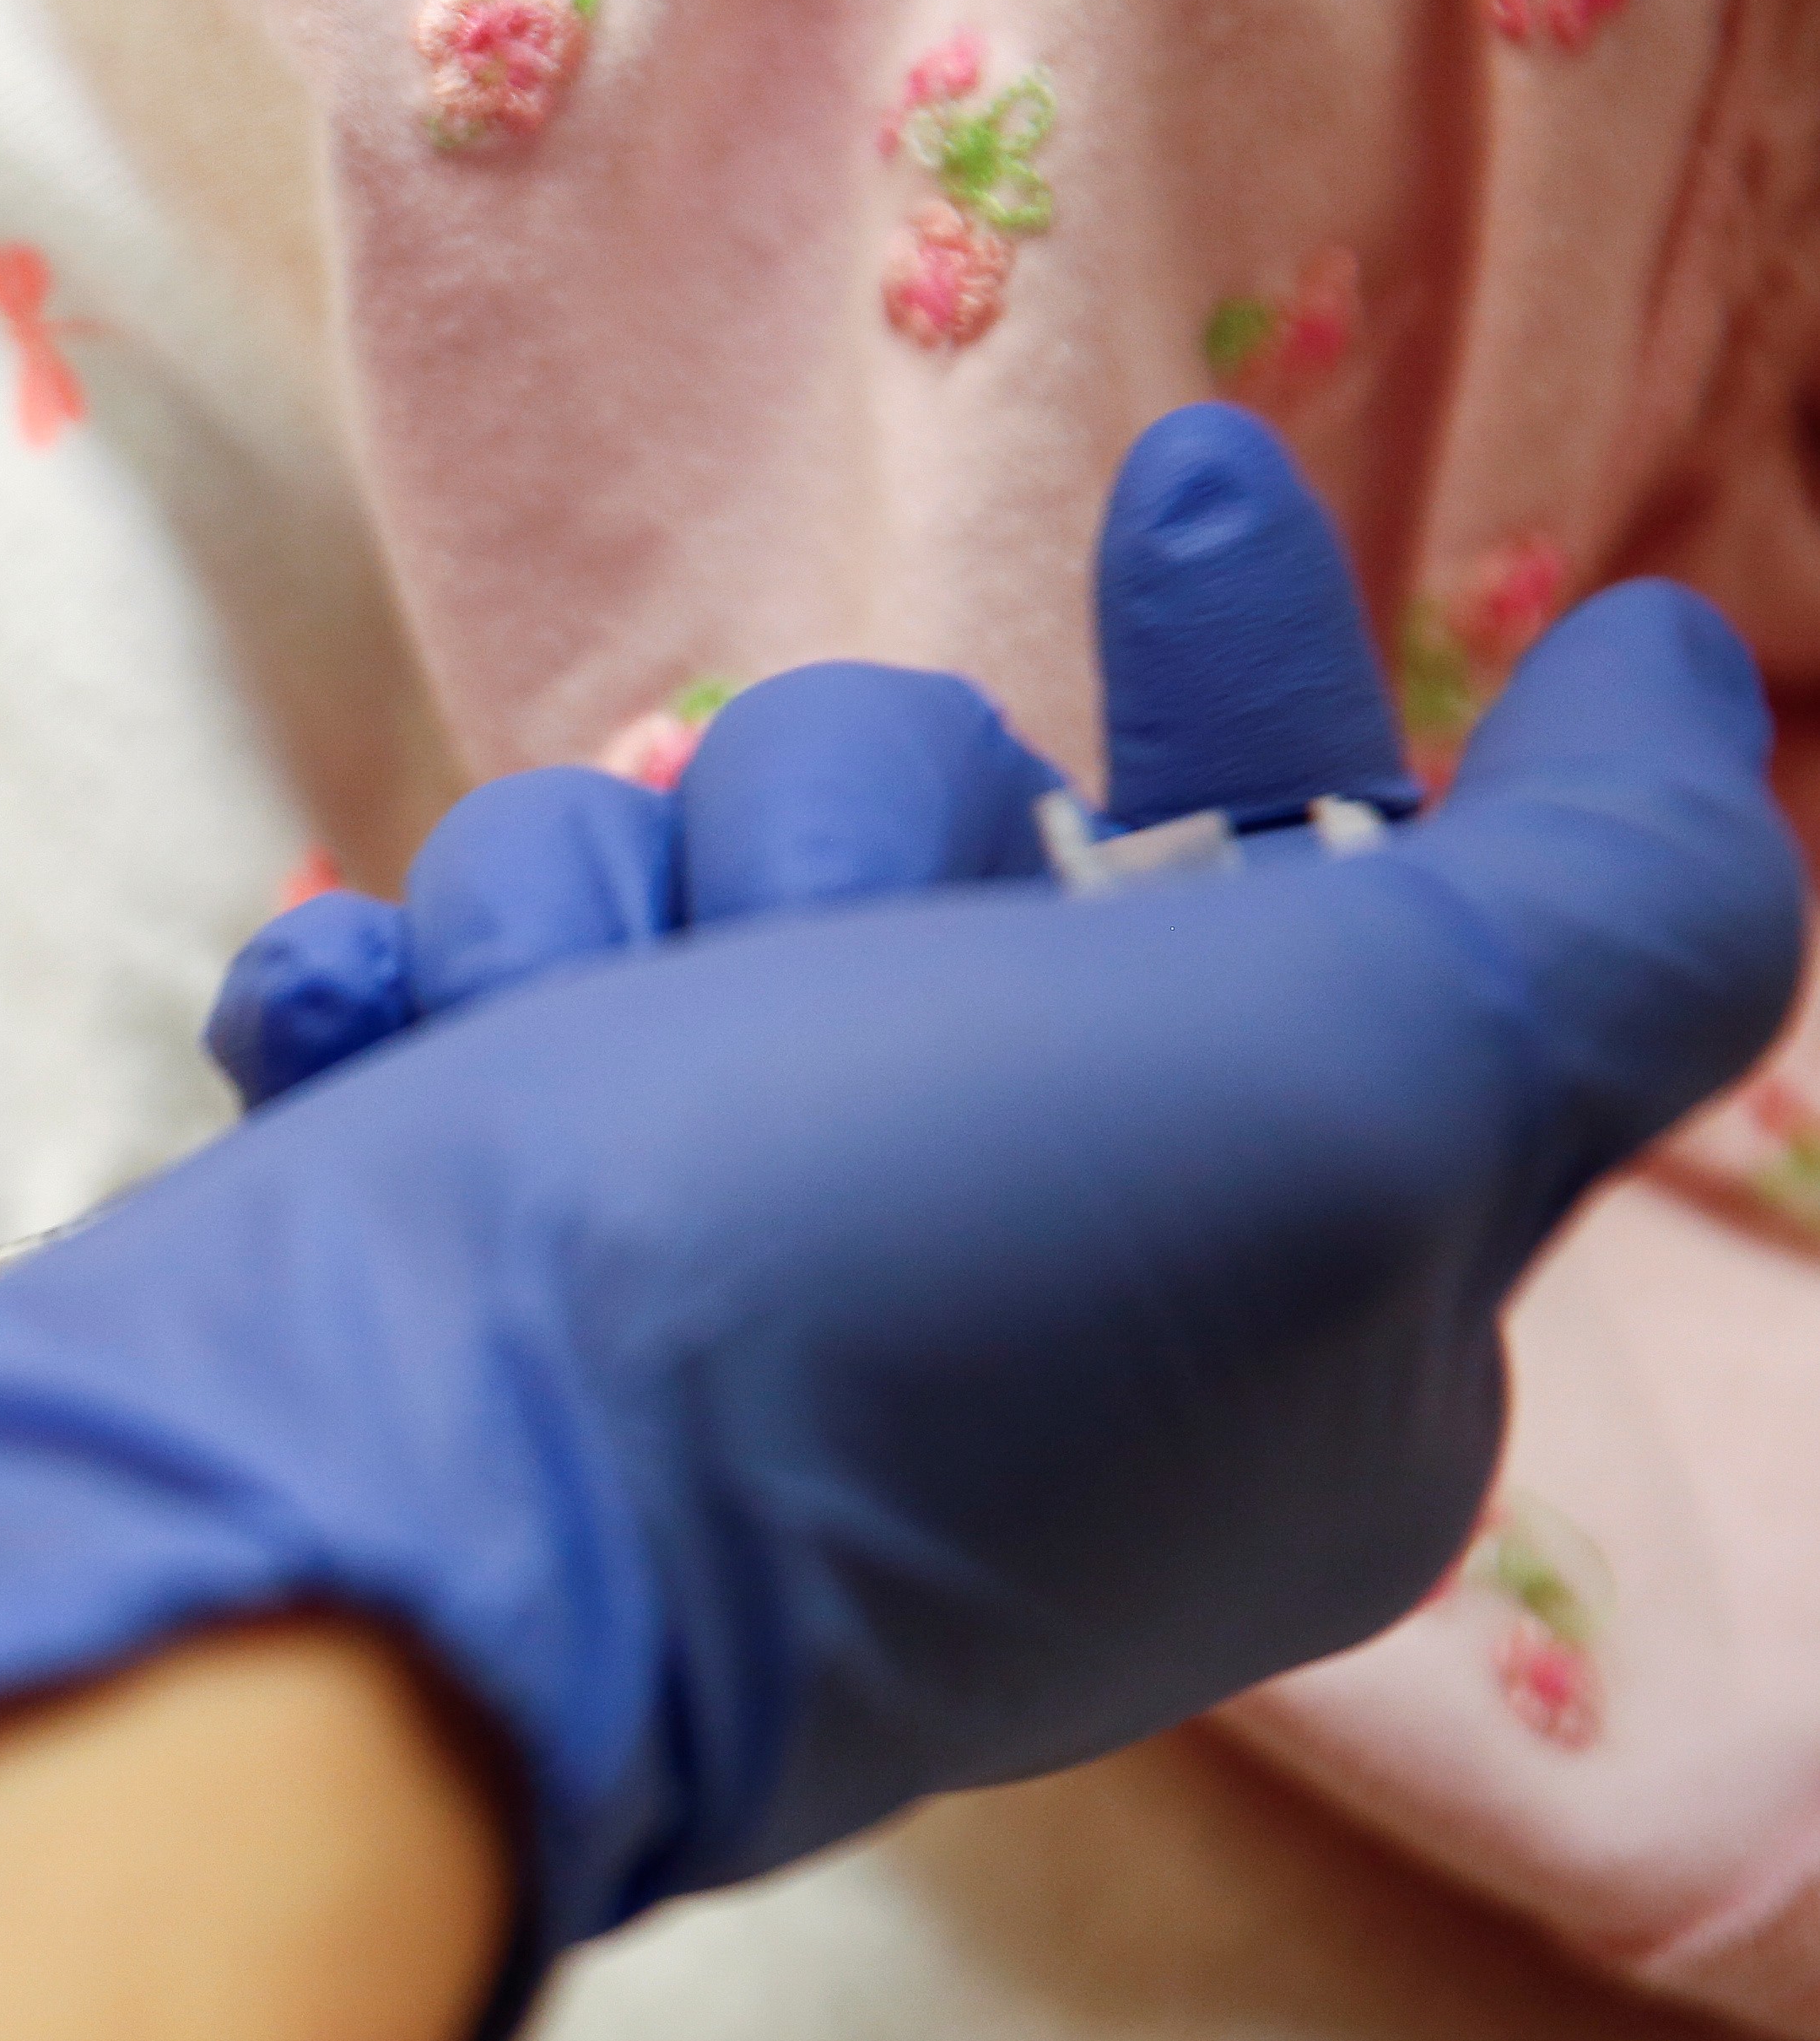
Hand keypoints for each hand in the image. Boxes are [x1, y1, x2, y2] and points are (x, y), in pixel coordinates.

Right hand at [0, 409, 1802, 2040]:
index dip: (1277, 695)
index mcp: (1282, 1325)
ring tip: (525, 1073)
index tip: (1196, 504)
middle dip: (858, 851)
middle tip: (792, 971)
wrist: (365, 1537)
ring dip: (588, 929)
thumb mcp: (1349, 1101)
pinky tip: (354, 1066)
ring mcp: (698, 1296)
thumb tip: (1686, 699)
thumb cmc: (859, 1316)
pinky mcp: (450, 1268)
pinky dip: (396, 1013)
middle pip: (965, 862)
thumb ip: (1603, 912)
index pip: (1344, 923)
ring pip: (674, 887)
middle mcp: (1002, 1313)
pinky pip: (439, 1000)